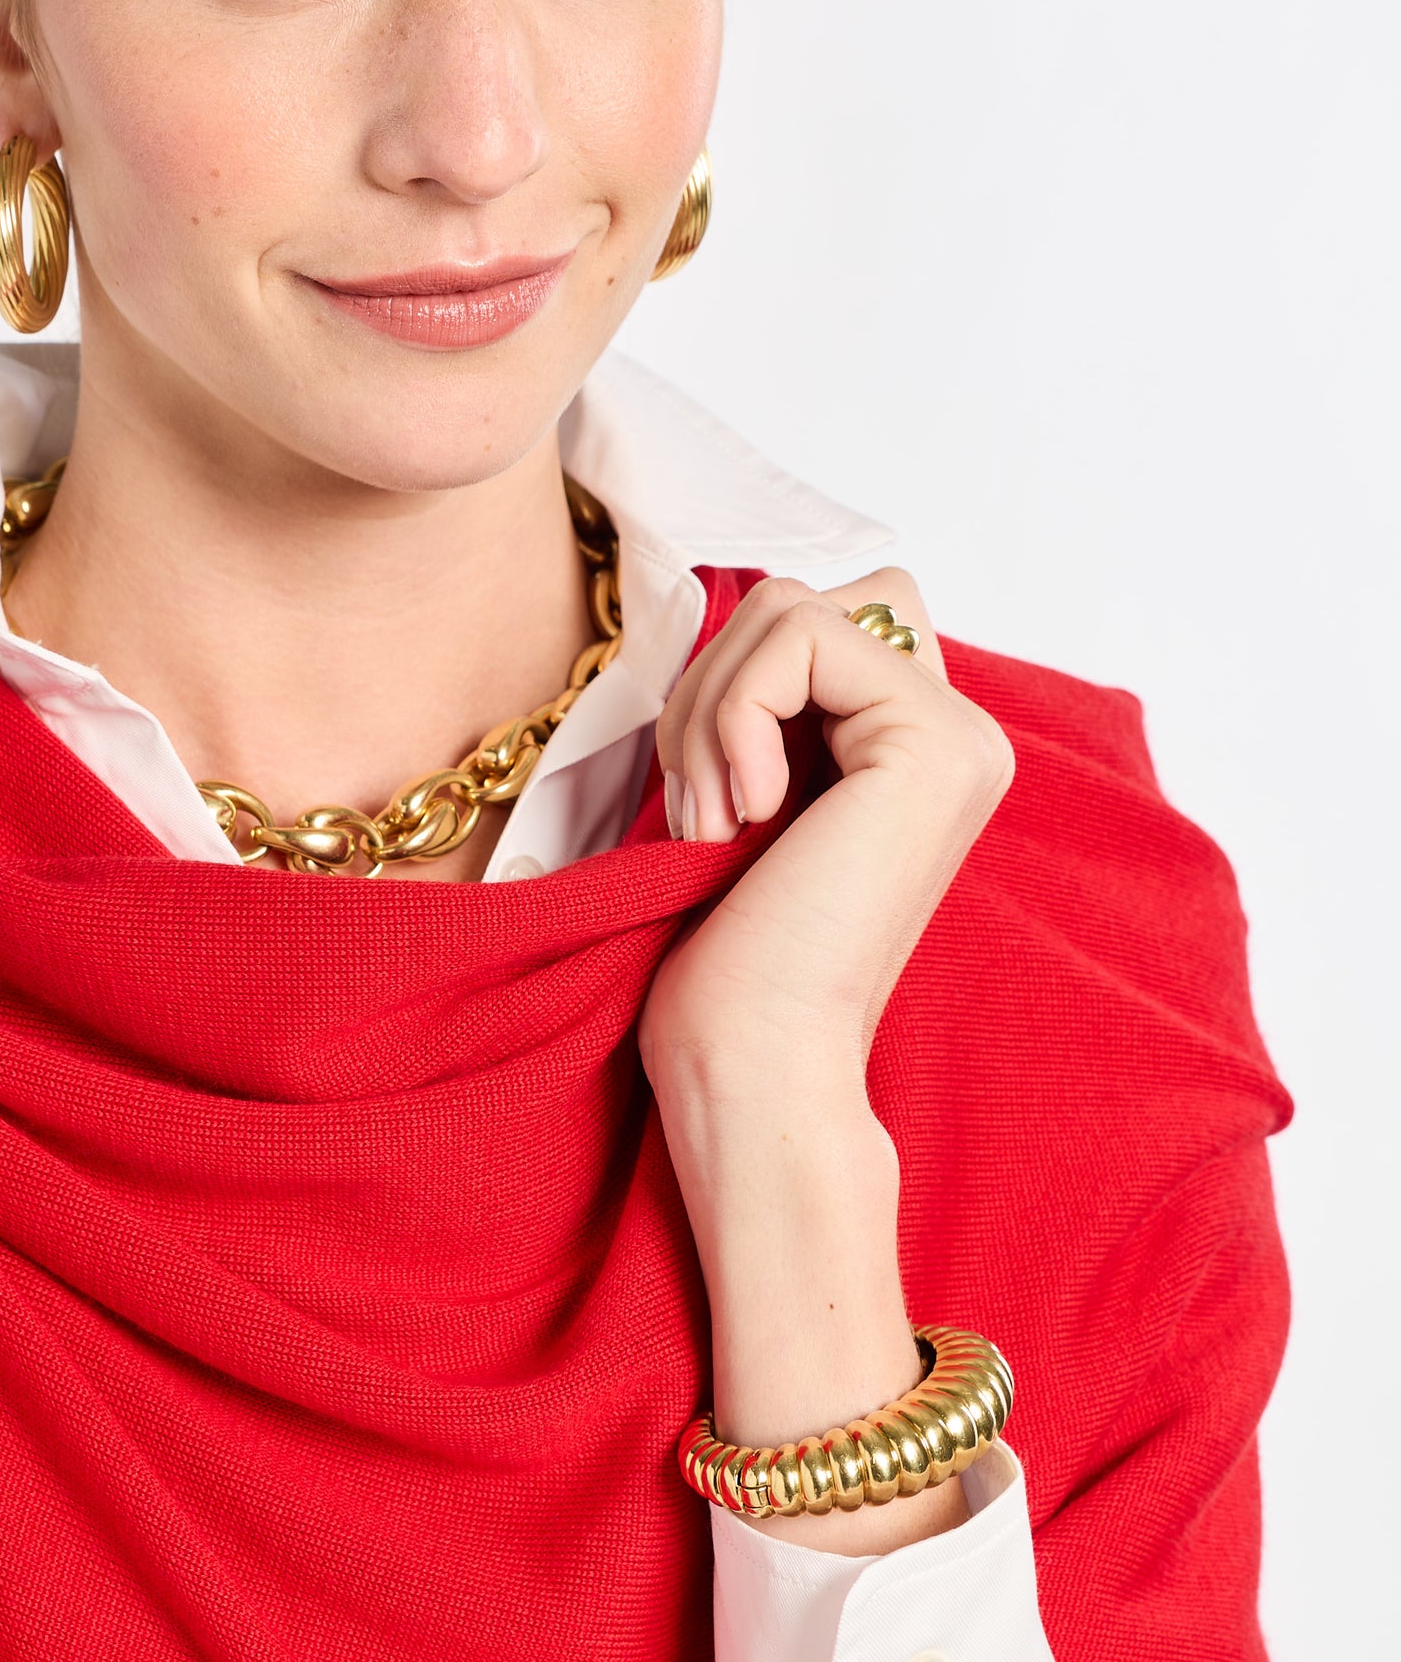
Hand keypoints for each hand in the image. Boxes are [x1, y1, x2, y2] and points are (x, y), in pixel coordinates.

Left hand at [641, 568, 1012, 1091]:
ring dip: (709, 710)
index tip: (702, 804)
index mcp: (921, 750)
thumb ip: (765, 701)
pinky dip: (732, 717)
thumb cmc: (732, 962)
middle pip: (802, 600)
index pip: (810, 625)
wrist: (757, 1063)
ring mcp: (961, 737)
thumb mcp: (743, 793)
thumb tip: (726, 598)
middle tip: (698, 809)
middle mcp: (963, 735)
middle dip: (711, 686)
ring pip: (791, 607)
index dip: (726, 689)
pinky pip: (799, 636)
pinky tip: (741, 818)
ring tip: (710, 820)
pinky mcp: (933, 743)